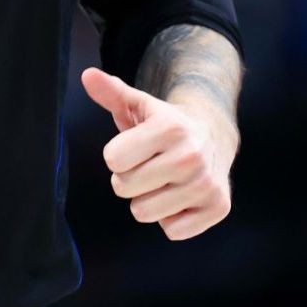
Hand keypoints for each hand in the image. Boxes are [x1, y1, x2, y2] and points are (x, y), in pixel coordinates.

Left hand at [80, 67, 233, 240]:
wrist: (213, 134)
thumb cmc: (164, 122)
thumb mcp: (138, 104)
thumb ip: (110, 92)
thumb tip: (87, 75)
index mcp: (169, 128)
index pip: (113, 160)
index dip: (117, 156)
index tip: (132, 147)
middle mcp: (192, 156)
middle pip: (125, 188)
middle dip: (129, 178)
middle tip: (148, 164)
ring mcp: (206, 184)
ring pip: (144, 212)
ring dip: (148, 200)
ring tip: (164, 179)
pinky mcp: (218, 207)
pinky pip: (171, 230)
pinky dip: (171, 217)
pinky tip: (181, 195)